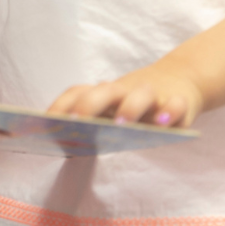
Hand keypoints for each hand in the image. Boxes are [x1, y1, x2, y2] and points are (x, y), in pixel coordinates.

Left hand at [48, 64, 204, 127]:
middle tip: (77, 123)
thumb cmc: (134, 102)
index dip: (61, 106)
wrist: (178, 79)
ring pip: (140, 96)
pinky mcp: (179, 101)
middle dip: (89, 105)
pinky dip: (171, 111)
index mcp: (103, 93)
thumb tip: (64, 146)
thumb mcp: (112, 109)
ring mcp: (151, 96)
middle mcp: (124, 91)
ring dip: (130, 108)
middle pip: (104, 92)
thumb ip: (93, 124)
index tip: (45, 123)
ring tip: (122, 124)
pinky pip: (176, 105)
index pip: (77, 93)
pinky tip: (164, 122)